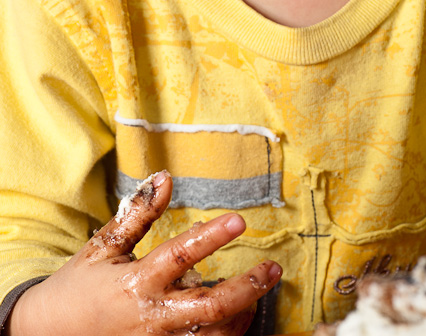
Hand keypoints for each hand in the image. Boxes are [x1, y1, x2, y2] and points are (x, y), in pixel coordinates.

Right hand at [8, 171, 281, 335]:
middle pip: (208, 308)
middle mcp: (151, 318)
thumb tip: (166, 178)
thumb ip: (139, 213)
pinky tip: (237, 321)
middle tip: (272, 268)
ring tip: (260, 295)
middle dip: (246, 289)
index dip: (211, 237)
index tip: (240, 220)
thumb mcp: (104, 246)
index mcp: (137, 282)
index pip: (180, 255)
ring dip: (241, 318)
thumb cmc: (78, 287)